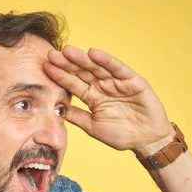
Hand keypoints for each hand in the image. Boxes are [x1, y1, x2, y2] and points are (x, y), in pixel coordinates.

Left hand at [44, 46, 174, 156]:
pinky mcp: (132, 81)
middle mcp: (103, 86)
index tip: (45, 67)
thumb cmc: (122, 134)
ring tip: (68, 51)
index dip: (60, 75)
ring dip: (83, 59)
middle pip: (82, 72)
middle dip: (67, 63)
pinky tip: (94, 54)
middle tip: (52, 55)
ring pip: (97, 67)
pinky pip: (118, 69)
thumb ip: (77, 117)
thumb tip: (56, 110)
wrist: (146, 140)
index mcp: (92, 96)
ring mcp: (117, 82)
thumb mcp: (93, 127)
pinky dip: (107, 61)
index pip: (73, 83)